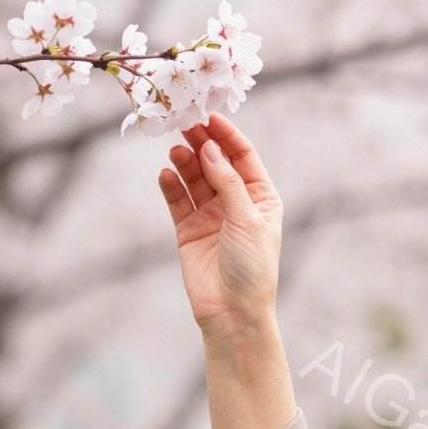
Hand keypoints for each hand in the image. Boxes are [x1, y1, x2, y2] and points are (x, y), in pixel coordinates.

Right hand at [158, 113, 282, 342]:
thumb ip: (227, 182)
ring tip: (174, 148)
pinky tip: (165, 174)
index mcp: (261, 198)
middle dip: (202, 143)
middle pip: (216, 163)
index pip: (243, 157)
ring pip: (195, 178)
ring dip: (185, 161)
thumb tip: (209, 148)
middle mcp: (236, 203)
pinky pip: (177, 201)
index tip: (209, 116)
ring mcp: (211, 215)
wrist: (232, 312)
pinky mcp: (188, 230)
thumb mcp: (247, 219)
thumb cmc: (251, 267)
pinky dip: (171, 186)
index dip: (227, 136)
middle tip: (184, 123)